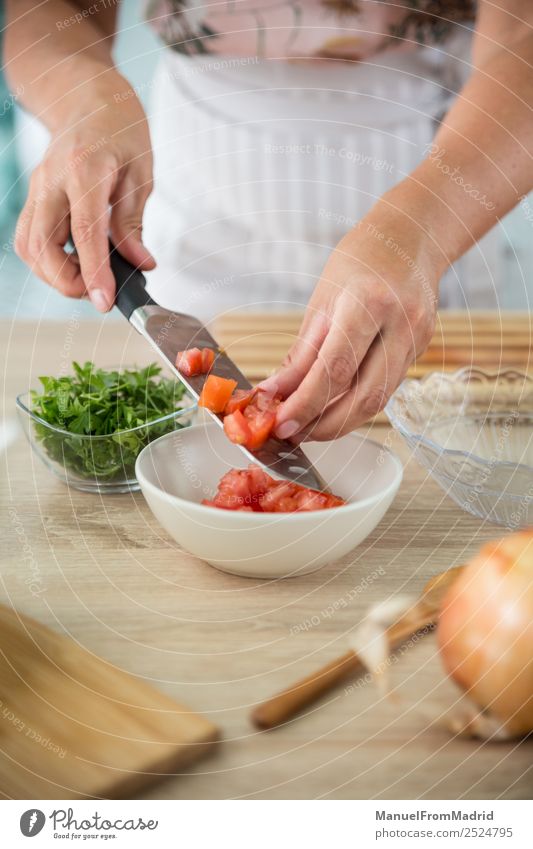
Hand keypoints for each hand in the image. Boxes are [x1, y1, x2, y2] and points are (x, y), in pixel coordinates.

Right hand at [15, 76, 154, 311]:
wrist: (86, 97)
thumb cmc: (119, 129)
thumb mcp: (141, 173)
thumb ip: (134, 222)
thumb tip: (141, 265)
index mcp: (85, 169)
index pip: (84, 231)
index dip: (94, 272)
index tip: (104, 301)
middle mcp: (51, 180)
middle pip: (42, 245)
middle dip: (67, 281)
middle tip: (99, 292)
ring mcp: (36, 189)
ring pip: (28, 246)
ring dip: (54, 275)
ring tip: (89, 277)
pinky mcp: (33, 199)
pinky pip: (28, 239)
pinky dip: (46, 261)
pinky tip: (74, 262)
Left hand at [263, 213, 440, 440]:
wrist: (410, 238)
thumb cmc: (359, 261)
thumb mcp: (322, 301)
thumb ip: (301, 354)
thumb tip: (274, 394)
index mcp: (368, 303)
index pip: (335, 370)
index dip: (306, 404)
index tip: (280, 424)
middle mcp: (400, 325)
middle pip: (363, 397)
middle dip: (324, 426)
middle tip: (291, 434)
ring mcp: (417, 340)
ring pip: (378, 401)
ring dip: (340, 422)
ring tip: (307, 428)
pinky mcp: (421, 352)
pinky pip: (386, 390)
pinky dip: (356, 405)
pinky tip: (333, 409)